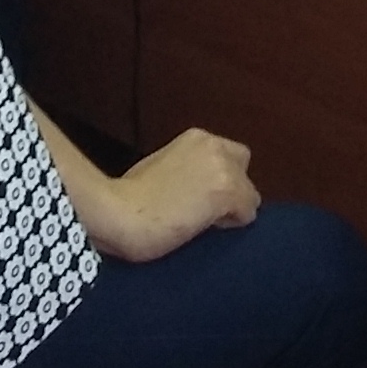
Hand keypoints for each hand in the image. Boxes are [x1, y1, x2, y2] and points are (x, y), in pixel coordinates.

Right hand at [76, 127, 261, 262]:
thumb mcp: (159, 168)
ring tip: (203, 223)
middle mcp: (214, 146)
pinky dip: (232, 225)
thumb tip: (197, 188)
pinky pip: (248, 213)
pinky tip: (206, 230)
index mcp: (195, 137)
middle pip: (243, 166)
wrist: (117, 213)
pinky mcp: (228, 192)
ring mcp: (223, 168)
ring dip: (232, 208)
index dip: (215, 176)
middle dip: (231, 186)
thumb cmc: (126, 199)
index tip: (197, 196)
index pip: (225, 154)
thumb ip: (184, 169)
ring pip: (249, 193)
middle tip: (206, 209)